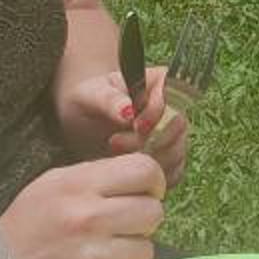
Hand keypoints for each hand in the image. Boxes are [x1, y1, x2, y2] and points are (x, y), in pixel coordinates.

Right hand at [0, 154, 165, 258]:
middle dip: (142, 220)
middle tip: (121, 227)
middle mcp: (89, 218)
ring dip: (129, 253)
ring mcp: (94, 258)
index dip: (151, 183)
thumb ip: (96, 179)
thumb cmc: (26, 228)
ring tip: (100, 254)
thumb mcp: (52, 186)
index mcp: (78, 185)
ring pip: (146, 250)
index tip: (143, 194)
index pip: (144, 170)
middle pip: (154, 212)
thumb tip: (142, 178)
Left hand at [64, 65, 189, 187]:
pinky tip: (127, 171)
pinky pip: (173, 172)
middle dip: (149, 140)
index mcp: (158, 82)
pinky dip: (151, 176)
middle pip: (178, 127)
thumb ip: (109, 99)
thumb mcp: (89, 94)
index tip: (135, 125)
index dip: (158, 113)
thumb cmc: (87, 100)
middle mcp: (172, 108)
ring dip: (147, 160)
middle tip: (115, 143)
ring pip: (177, 152)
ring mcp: (173, 136)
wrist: (81, 123)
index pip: (174, 95)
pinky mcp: (168, 159)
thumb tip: (129, 111)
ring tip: (115, 156)